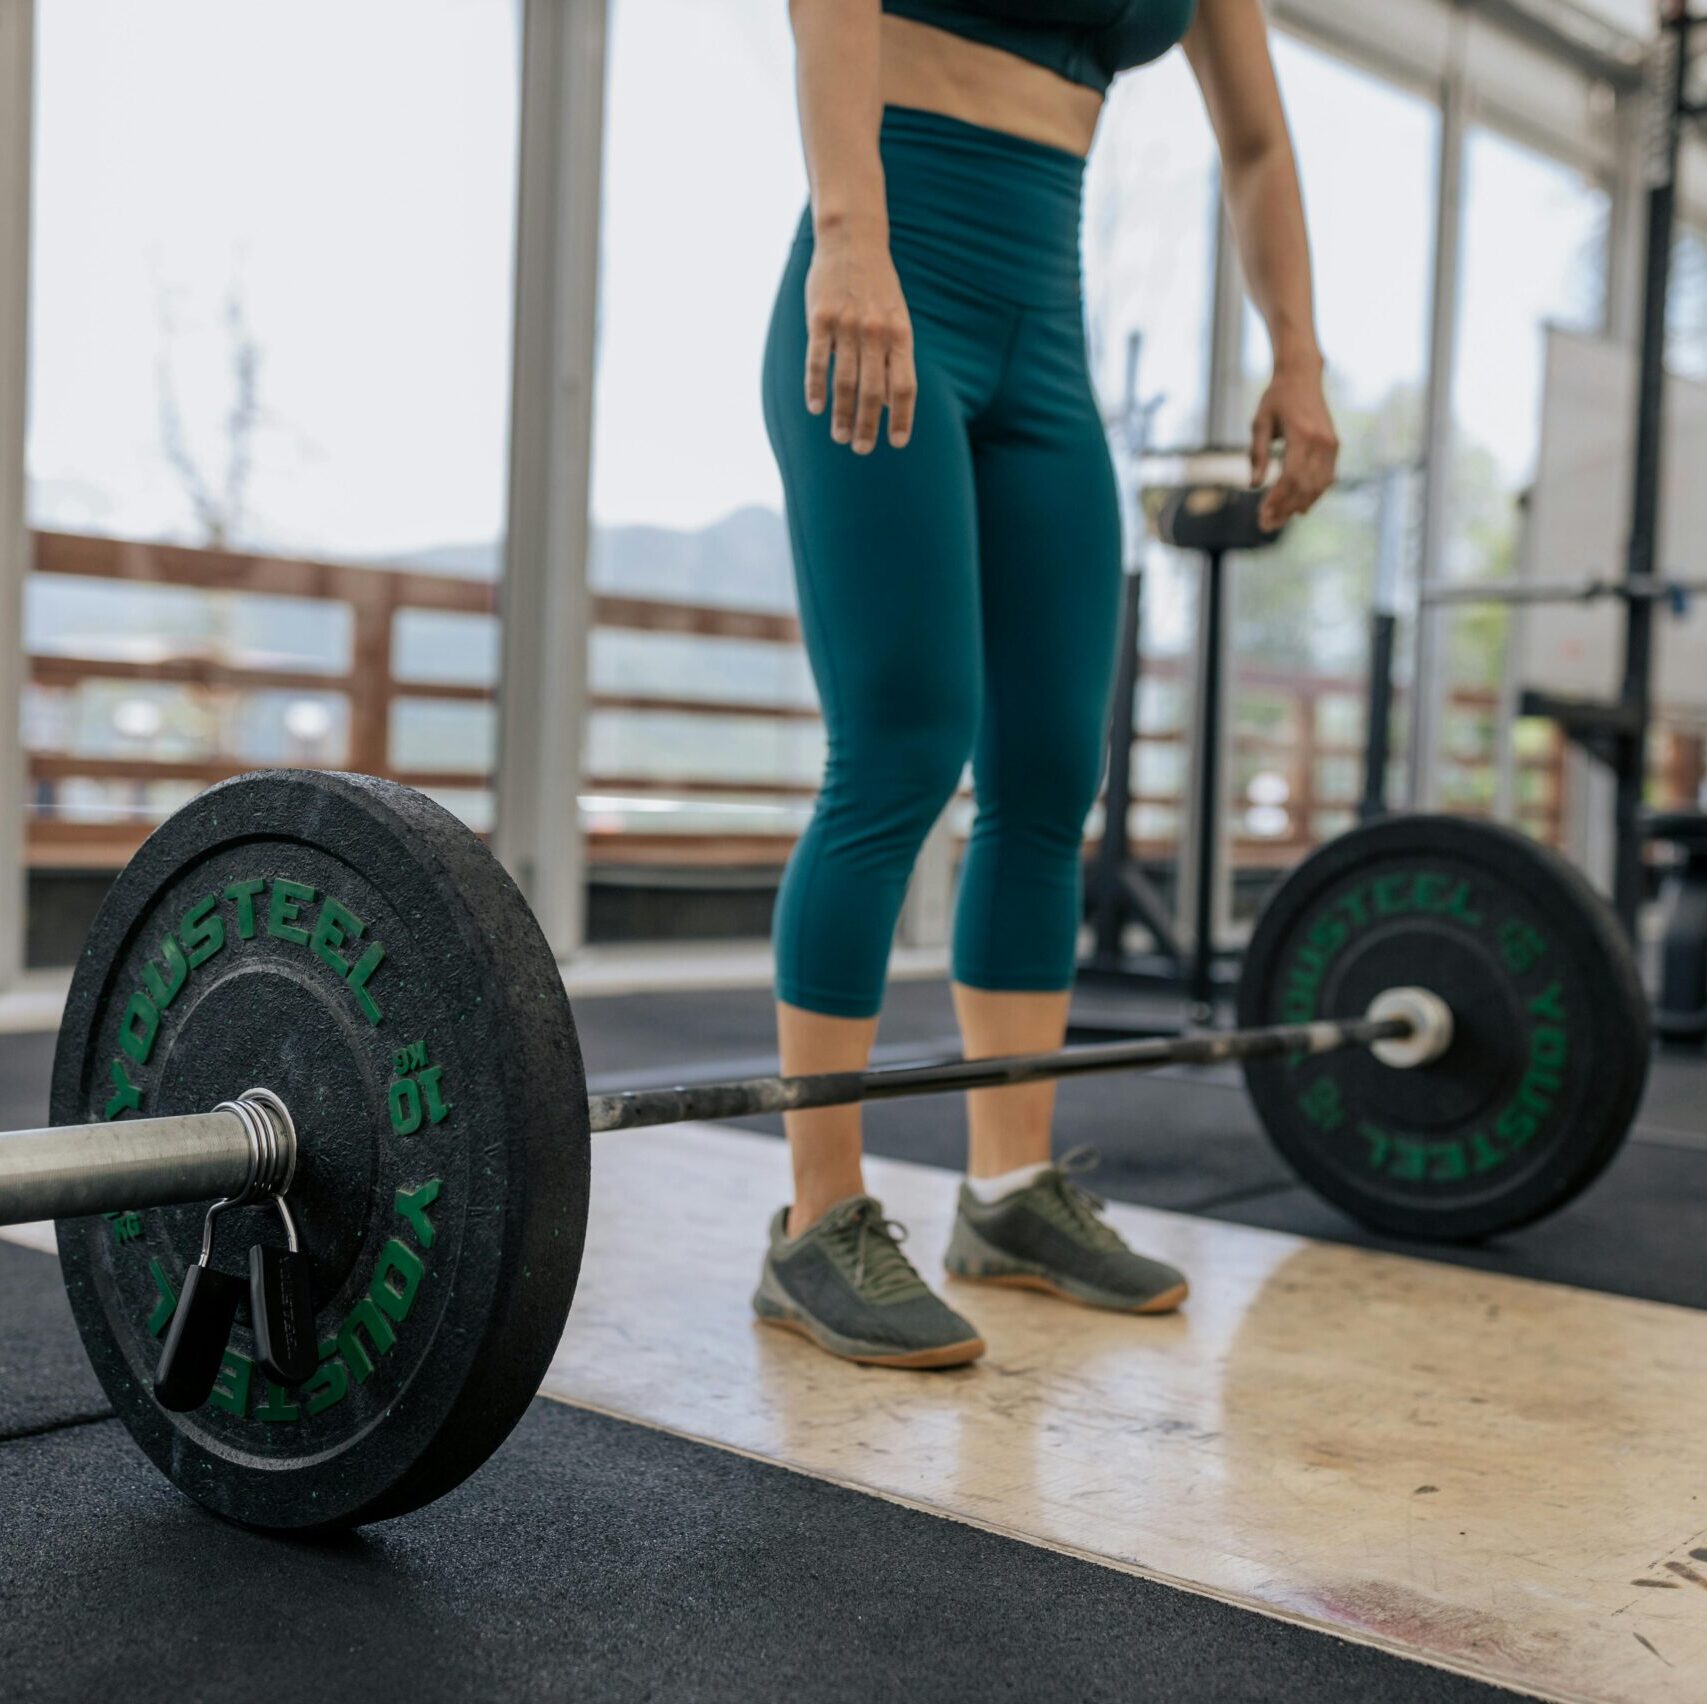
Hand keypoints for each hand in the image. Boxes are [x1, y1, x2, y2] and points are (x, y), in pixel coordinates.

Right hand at [803, 221, 917, 454]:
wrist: (853, 240)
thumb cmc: (877, 286)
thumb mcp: (896, 318)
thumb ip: (895, 357)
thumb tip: (892, 401)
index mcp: (900, 335)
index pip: (905, 386)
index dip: (903, 417)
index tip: (898, 443)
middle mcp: (876, 333)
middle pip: (874, 391)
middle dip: (869, 425)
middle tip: (862, 449)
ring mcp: (848, 326)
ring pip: (845, 381)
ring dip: (843, 415)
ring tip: (841, 437)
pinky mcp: (821, 318)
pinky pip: (817, 360)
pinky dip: (816, 387)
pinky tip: (815, 408)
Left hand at [1250, 357, 1337, 530]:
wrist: (1302, 376)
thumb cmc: (1276, 398)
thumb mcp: (1260, 423)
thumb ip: (1257, 455)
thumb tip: (1253, 486)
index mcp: (1301, 435)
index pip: (1290, 478)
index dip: (1276, 501)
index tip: (1261, 516)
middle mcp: (1321, 442)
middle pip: (1305, 487)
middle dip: (1285, 510)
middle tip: (1266, 526)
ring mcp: (1331, 444)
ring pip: (1319, 486)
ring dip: (1299, 506)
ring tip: (1279, 520)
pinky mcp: (1334, 446)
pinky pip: (1326, 478)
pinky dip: (1313, 495)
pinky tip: (1299, 508)